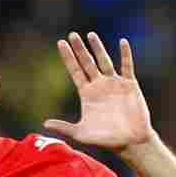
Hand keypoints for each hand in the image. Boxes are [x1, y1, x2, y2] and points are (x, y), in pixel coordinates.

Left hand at [44, 32, 154, 150]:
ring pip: (104, 61)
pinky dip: (125, 54)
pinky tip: (122, 42)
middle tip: (72, 35)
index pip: (75, 71)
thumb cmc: (106, 139)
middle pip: (87, 62)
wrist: (130, 141)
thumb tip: (44, 124)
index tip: (60, 43)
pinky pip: (127, 66)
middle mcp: (99, 85)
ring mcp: (114, 83)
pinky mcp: (129, 85)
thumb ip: (64, 127)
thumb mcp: (82, 133)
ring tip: (90, 35)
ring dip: (98, 48)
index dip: (68, 57)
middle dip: (80, 49)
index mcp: (87, 93)